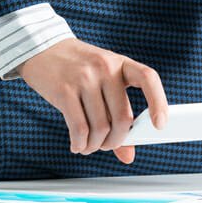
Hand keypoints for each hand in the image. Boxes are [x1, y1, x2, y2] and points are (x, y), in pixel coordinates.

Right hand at [16, 38, 167, 163]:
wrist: (42, 48)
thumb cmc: (77, 66)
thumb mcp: (102, 80)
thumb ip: (116, 114)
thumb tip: (128, 154)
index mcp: (120, 63)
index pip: (149, 78)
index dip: (158, 102)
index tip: (159, 124)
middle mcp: (105, 68)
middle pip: (122, 118)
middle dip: (116, 141)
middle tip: (107, 145)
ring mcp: (84, 78)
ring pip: (100, 128)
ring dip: (96, 145)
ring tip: (90, 145)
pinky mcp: (64, 90)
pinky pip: (79, 128)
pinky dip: (80, 143)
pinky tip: (78, 144)